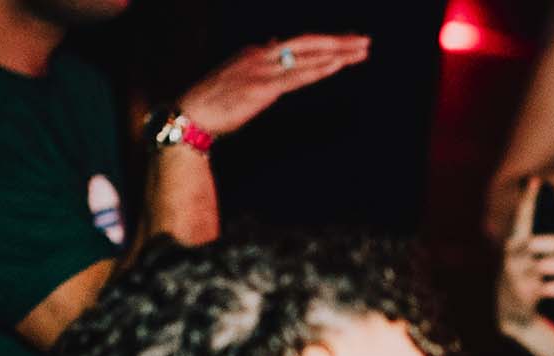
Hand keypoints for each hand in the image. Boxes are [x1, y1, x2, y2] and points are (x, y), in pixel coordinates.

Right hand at [177, 34, 370, 138]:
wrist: (189, 116)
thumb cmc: (212, 102)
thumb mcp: (238, 74)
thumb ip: (259, 61)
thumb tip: (272, 43)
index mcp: (256, 52)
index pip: (297, 43)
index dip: (324, 43)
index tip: (346, 43)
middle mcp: (260, 55)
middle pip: (307, 43)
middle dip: (338, 42)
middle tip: (364, 41)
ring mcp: (262, 70)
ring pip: (307, 56)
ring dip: (337, 53)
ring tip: (361, 50)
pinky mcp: (262, 88)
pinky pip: (296, 76)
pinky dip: (319, 69)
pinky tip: (338, 65)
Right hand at [497, 180, 553, 330]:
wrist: (510, 308)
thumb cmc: (528, 266)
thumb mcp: (529, 244)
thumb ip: (534, 217)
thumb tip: (535, 180)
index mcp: (518, 240)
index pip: (522, 217)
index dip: (528, 200)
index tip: (534, 181)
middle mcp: (515, 257)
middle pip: (533, 245)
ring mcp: (519, 279)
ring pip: (539, 270)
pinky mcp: (525, 299)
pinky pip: (541, 294)